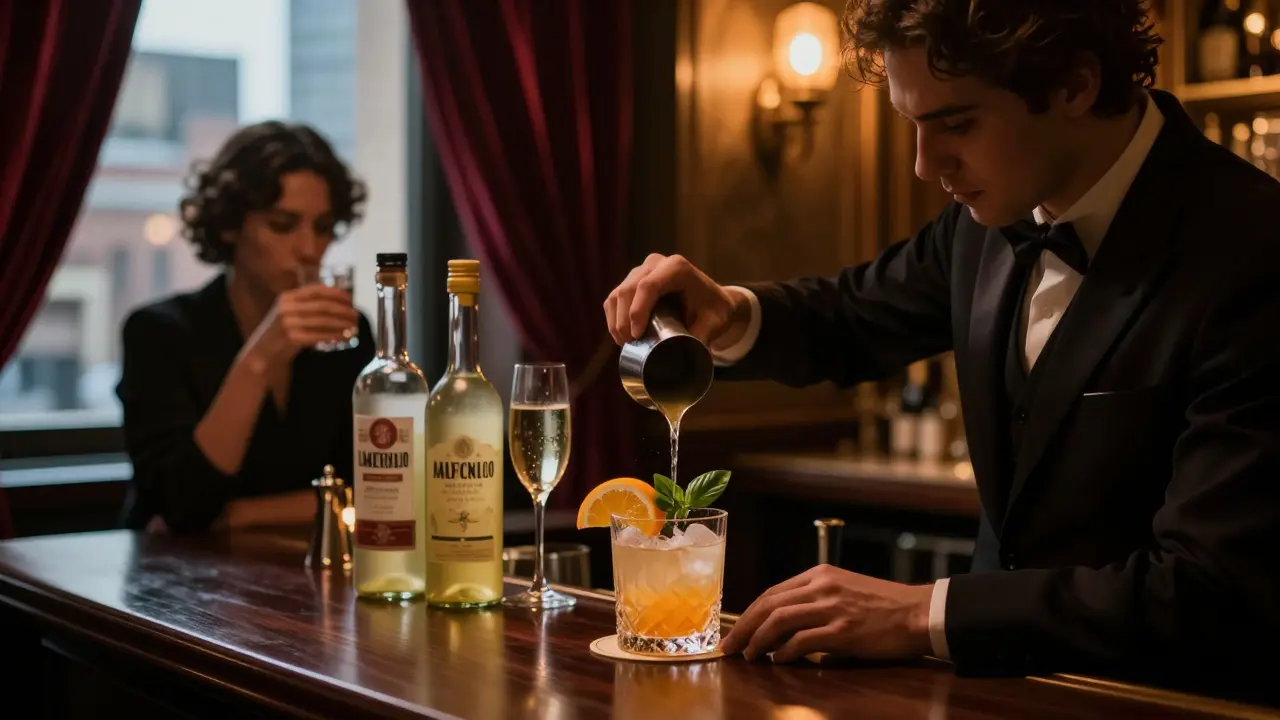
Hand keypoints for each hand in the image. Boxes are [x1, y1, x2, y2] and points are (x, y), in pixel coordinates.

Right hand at [242, 284, 358, 363]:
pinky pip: (319, 335)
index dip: (335, 293)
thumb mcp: (288, 313)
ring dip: (342, 323)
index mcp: (287, 297)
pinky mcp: (291, 338)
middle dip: (343, 310)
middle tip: (357, 315)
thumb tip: (338, 304)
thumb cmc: (279, 333)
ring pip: (323, 321)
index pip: (316, 290)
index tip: (350, 299)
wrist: (261, 353)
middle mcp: (286, 307)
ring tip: (353, 327)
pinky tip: (342, 337)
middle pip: (323, 305)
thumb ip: (307, 306)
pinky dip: (333, 335)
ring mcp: (288, 323)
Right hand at [603, 253, 746, 347]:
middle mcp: (657, 263)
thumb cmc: (715, 310)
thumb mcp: (715, 323)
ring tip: (625, 343)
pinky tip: (619, 334)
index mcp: (677, 267)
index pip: (648, 286)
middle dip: (624, 320)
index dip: (637, 311)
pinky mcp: (633, 280)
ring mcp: (642, 270)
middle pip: (628, 290)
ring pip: (618, 294)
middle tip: (630, 344)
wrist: (713, 300)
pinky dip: (613, 317)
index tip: (638, 336)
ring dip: (616, 320)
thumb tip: (685, 358)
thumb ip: (703, 337)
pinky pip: (615, 297)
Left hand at [720, 564, 933, 663]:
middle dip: (743, 627)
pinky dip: (785, 652)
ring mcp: (832, 607)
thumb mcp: (845, 590)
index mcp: (820, 575)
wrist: (920, 612)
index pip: (772, 593)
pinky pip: (803, 640)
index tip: (734, 632)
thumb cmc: (884, 605)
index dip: (748, 613)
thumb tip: (788, 631)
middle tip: (729, 648)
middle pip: (768, 604)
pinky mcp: (844, 630)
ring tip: (749, 656)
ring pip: (779, 620)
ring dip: (758, 640)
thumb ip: (816, 602)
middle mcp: (822, 586)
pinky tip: (779, 661)